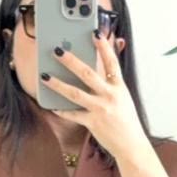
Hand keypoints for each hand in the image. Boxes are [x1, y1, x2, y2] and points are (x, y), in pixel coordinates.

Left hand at [42, 29, 147, 163]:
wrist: (131, 144)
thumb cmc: (126, 119)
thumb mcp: (124, 95)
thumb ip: (114, 77)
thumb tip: (115, 54)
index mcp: (119, 87)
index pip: (111, 62)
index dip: (103, 46)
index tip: (94, 32)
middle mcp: (109, 96)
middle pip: (87, 74)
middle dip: (71, 61)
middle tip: (57, 50)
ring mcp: (100, 109)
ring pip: (75, 93)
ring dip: (58, 84)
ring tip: (45, 76)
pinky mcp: (92, 123)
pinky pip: (73, 115)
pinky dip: (62, 110)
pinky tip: (52, 105)